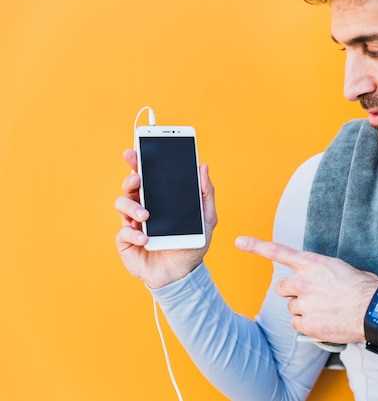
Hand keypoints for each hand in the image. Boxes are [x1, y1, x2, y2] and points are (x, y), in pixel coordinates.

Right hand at [114, 149, 217, 288]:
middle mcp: (143, 207)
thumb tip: (203, 166)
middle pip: (130, 185)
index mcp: (160, 198)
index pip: (147, 175)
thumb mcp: (206, 218)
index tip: (135, 151)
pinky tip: (146, 238)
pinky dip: (134, 234)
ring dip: (131, 206)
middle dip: (131, 178)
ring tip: (146, 215)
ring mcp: (133, 223)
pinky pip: (123, 232)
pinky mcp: (126, 241)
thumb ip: (206, 193)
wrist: (183, 275)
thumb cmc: (193, 245)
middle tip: (137, 179)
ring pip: (121, 204)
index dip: (138, 162)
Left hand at [235, 236, 377, 343]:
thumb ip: (322, 272)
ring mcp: (303, 303)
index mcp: (312, 263)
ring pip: (292, 308)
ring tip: (326, 310)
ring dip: (304, 309)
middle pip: (282, 288)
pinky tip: (324, 322)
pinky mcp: (306, 324)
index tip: (239, 241)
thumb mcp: (341, 269)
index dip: (256, 246)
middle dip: (293, 293)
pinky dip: (308, 325)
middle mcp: (303, 282)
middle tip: (313, 296)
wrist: (373, 310)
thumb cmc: (364, 288)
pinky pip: (298, 325)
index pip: (279, 252)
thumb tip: (320, 281)